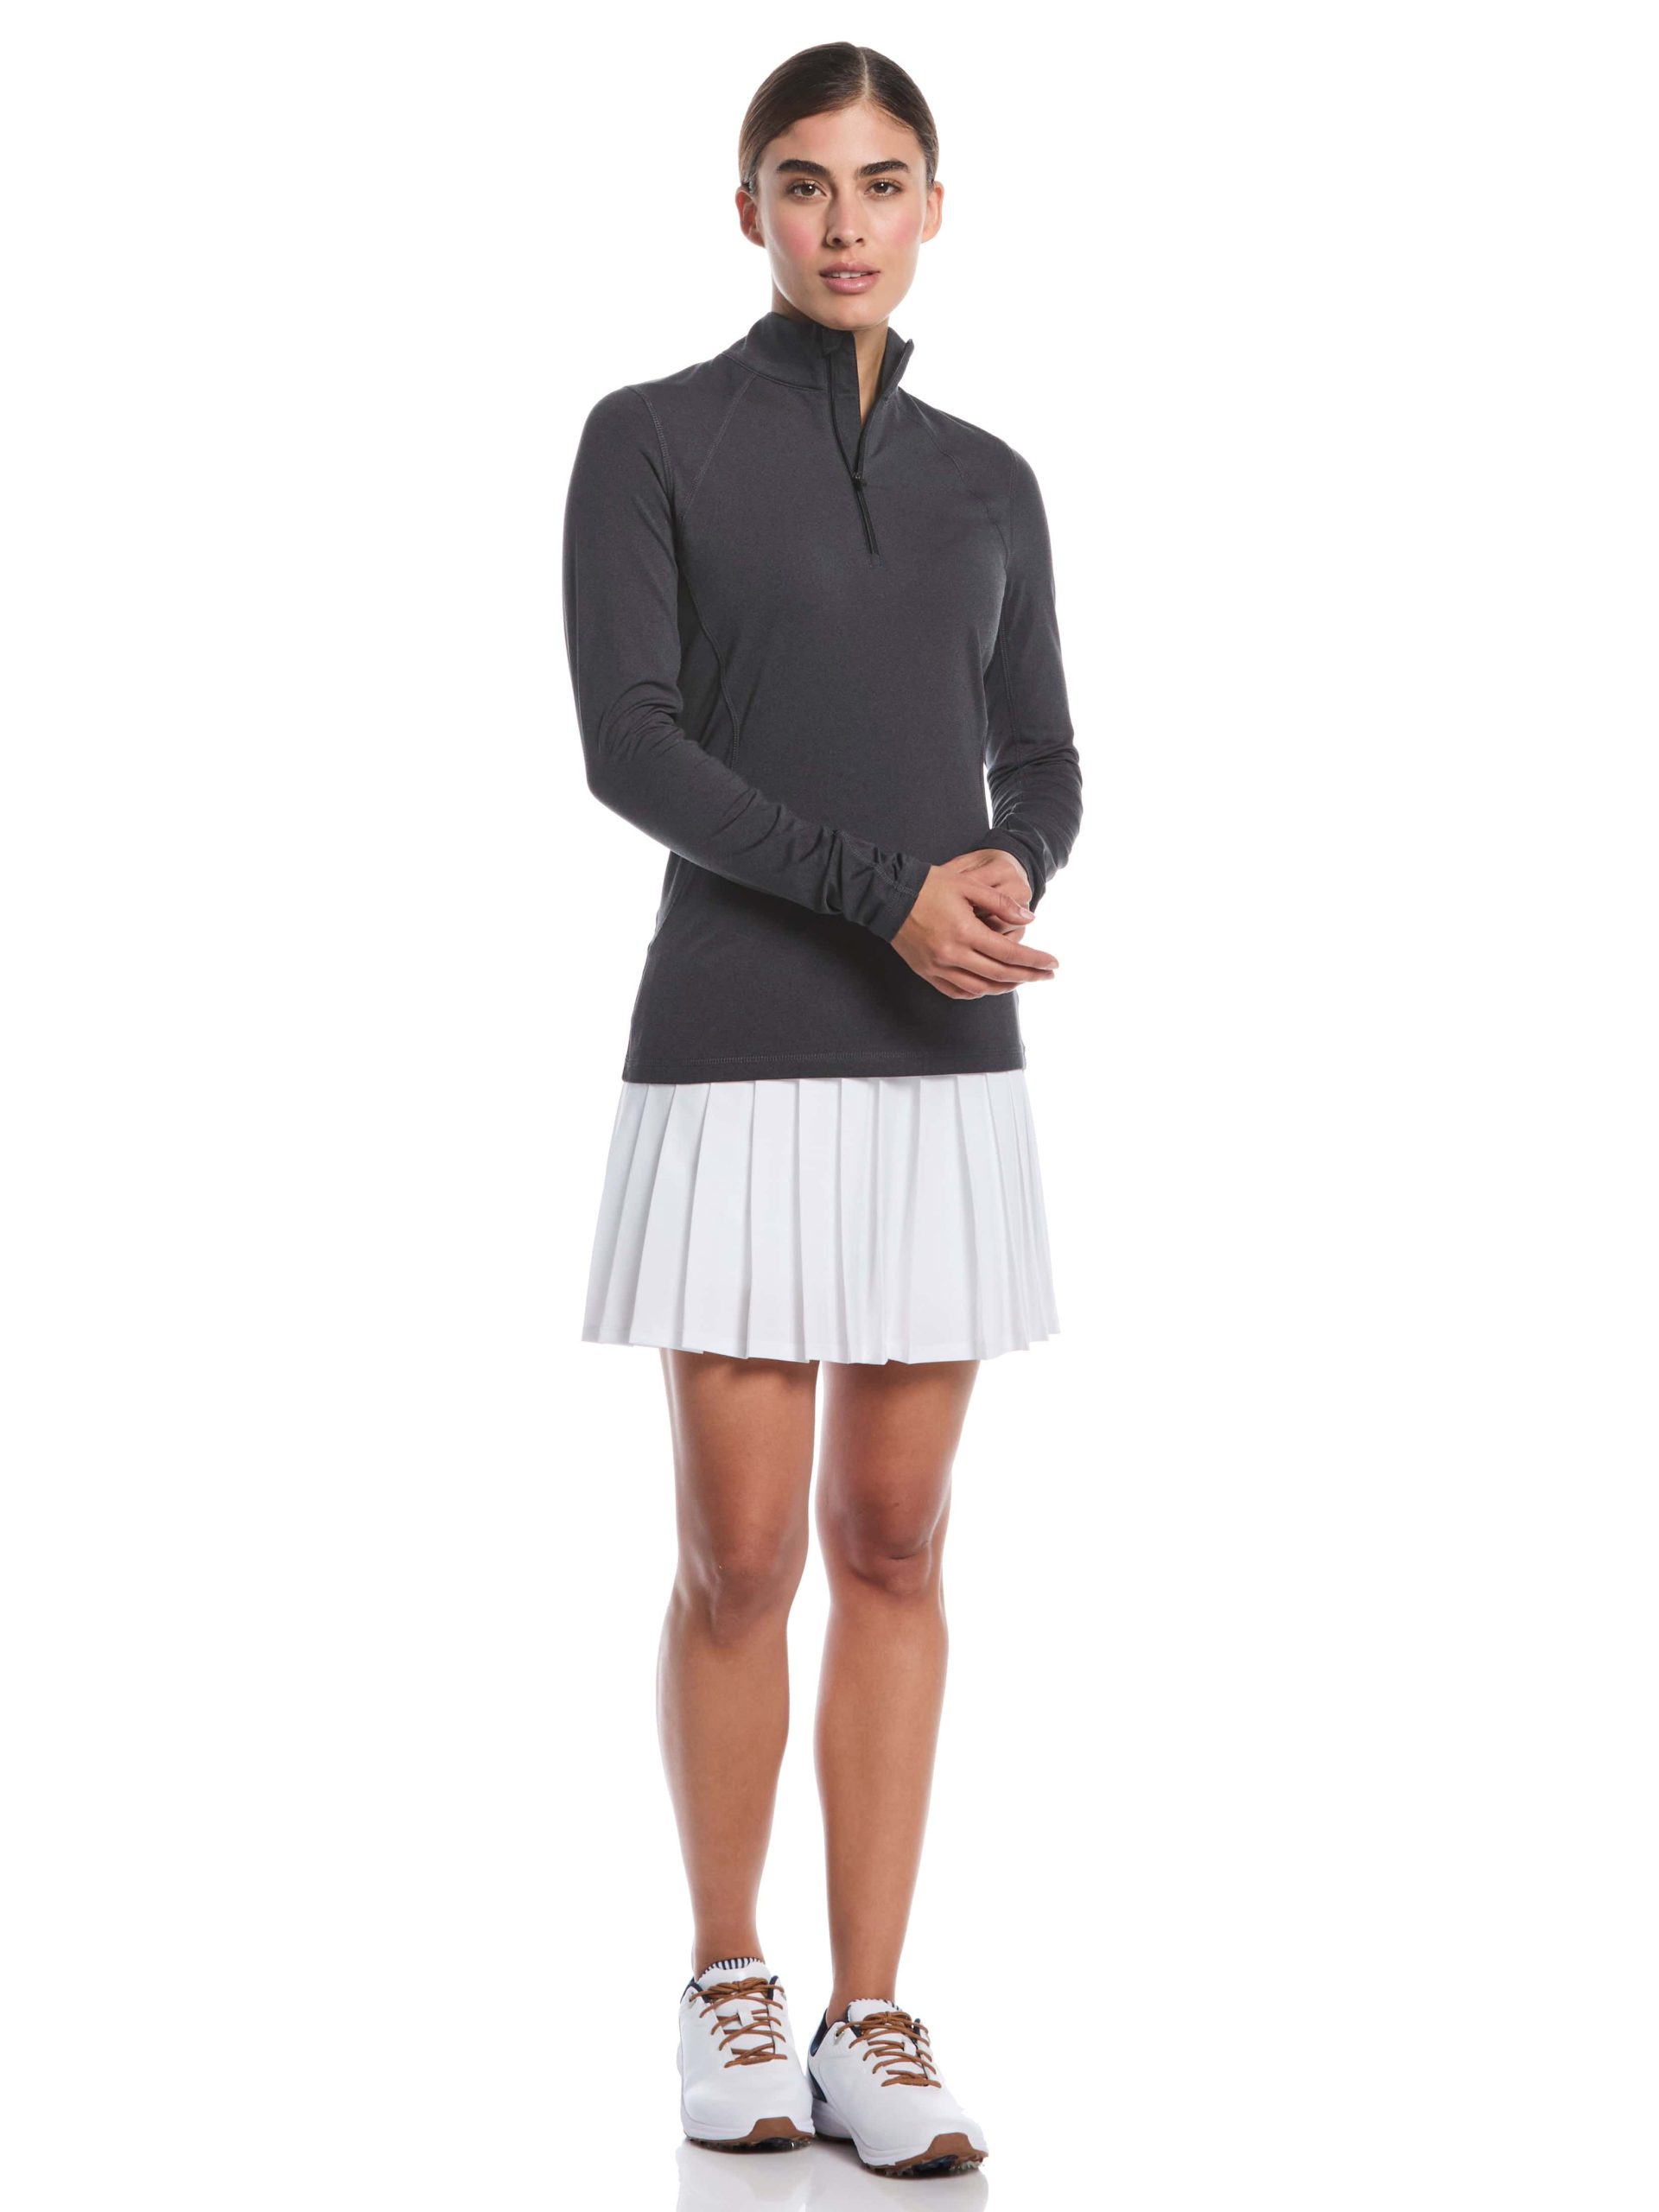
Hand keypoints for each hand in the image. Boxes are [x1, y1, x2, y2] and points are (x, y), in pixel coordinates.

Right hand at [891, 851, 1059, 998]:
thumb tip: (1030, 918)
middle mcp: (952, 955)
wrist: (886, 896)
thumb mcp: (968, 885)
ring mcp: (938, 967)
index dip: (1035, 960)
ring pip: (981, 987)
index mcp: (965, 931)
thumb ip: (1001, 904)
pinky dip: (979, 991)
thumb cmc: (927, 885)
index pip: (1010, 953)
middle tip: (1048, 975)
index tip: (1053, 963)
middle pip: (1000, 974)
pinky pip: (958, 991)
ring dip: (1006, 986)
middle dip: (1029, 976)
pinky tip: (990, 985)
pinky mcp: (927, 972)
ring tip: (1023, 979)